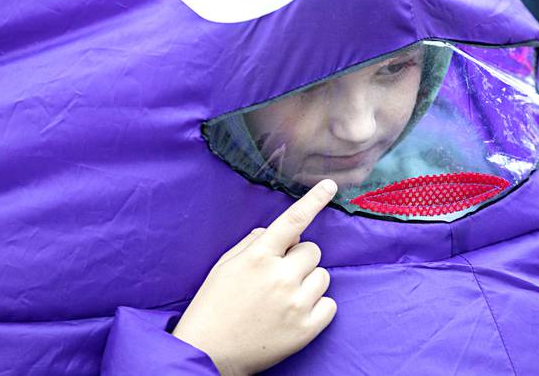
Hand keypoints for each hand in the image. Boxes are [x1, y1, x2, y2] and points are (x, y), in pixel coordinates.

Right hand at [172, 180, 338, 375]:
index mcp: (258, 257)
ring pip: (323, 276)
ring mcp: (295, 304)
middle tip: (278, 276)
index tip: (330, 185)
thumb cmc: (213, 305)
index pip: (292, 221)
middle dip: (299, 259)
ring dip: (308, 282)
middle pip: (312, 251)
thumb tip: (282, 232)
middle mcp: (280, 277)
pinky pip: (330, 304)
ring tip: (284, 297)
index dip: (314, 200)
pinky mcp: (306, 329)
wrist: (208, 353)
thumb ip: (255, 243)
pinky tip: (296, 313)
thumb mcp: (225, 265)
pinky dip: (318, 307)